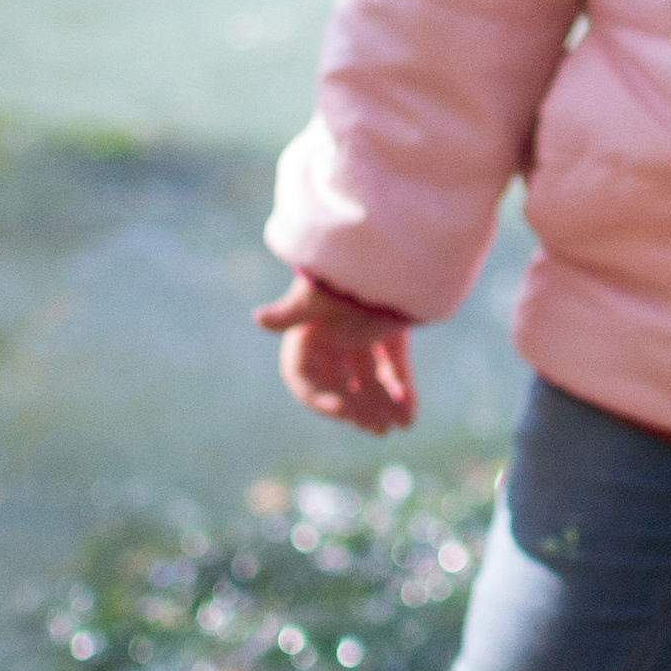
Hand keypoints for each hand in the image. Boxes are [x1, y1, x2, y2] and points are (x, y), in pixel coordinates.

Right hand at [255, 272, 417, 435]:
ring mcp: (360, 332)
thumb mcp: (319, 293)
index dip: (321, 398)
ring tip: (403, 426)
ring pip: (369, 378)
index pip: (305, 378)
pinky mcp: (387, 327)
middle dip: (360, 408)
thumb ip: (291, 310)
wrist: (389, 240)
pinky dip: (402, 387)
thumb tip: (259, 319)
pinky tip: (412, 412)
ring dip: (384, 403)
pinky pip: (393, 364)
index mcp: (308, 333)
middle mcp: (331, 336)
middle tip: (380, 430)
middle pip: (341, 384)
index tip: (341, 410)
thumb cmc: (346, 266)